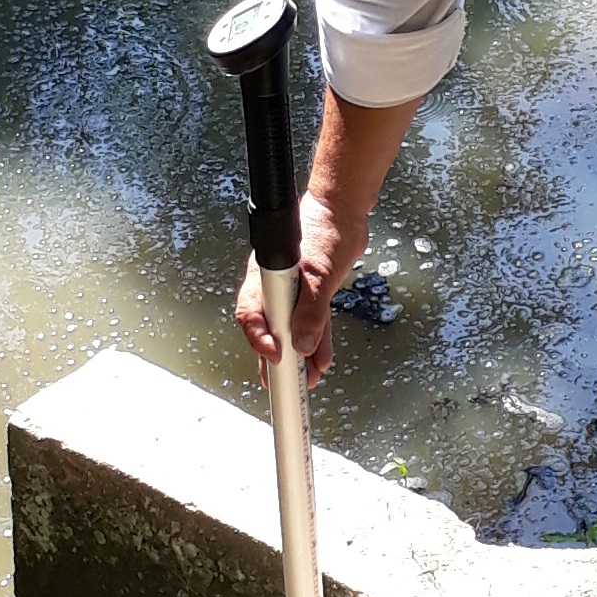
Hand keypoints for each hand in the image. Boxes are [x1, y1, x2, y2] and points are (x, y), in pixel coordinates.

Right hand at [236, 196, 365, 387]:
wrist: (344, 210)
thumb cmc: (323, 228)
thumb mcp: (319, 274)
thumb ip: (311, 312)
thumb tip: (302, 343)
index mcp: (265, 278)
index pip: (252, 316)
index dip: (260, 340)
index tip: (274, 357)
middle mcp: (274, 286)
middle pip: (269, 330)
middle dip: (276, 360)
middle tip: (283, 386)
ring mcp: (293, 291)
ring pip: (291, 331)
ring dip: (299, 356)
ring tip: (307, 380)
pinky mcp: (312, 293)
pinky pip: (311, 324)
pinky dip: (317, 342)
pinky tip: (320, 360)